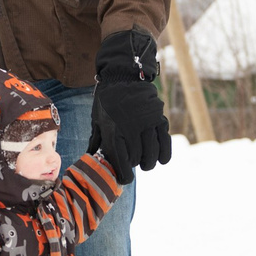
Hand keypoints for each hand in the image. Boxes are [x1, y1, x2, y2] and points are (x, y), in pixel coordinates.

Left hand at [88, 29, 171, 183]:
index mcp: (113, 132)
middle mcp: (131, 130)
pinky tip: (161, 160)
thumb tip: (91, 156)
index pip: (121, 161)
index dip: (124, 175)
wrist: (123, 75)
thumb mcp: (97, 119)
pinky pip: (164, 142)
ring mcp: (147, 124)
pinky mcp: (159, 119)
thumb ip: (97, 140)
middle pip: (137, 159)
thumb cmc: (106, 99)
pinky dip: (164, 154)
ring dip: (149, 162)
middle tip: (132, 163)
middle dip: (134, 165)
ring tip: (146, 163)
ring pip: (152, 153)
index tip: (125, 179)